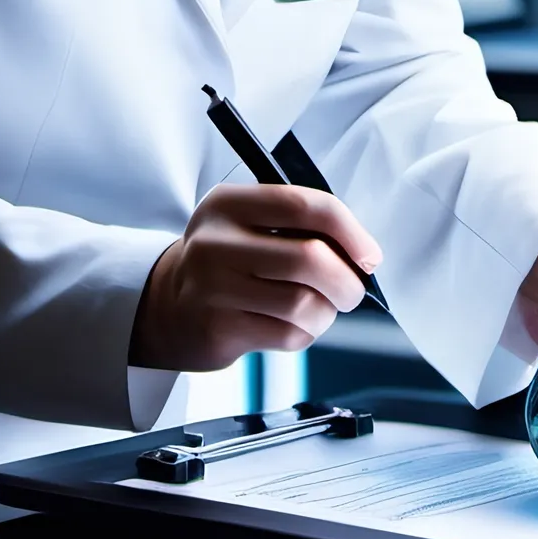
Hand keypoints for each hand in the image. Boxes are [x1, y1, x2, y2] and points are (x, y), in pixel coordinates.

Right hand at [129, 183, 382, 371]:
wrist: (168, 306)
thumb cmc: (228, 261)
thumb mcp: (248, 224)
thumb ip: (299, 227)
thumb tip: (362, 254)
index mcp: (228, 203)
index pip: (304, 205)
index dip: (350, 230)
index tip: (369, 255)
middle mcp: (216, 241)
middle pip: (309, 258)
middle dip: (347, 280)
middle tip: (352, 290)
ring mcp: (213, 286)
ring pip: (303, 303)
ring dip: (326, 312)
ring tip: (319, 309)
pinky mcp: (219, 328)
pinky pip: (287, 334)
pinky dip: (305, 333)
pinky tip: (294, 326)